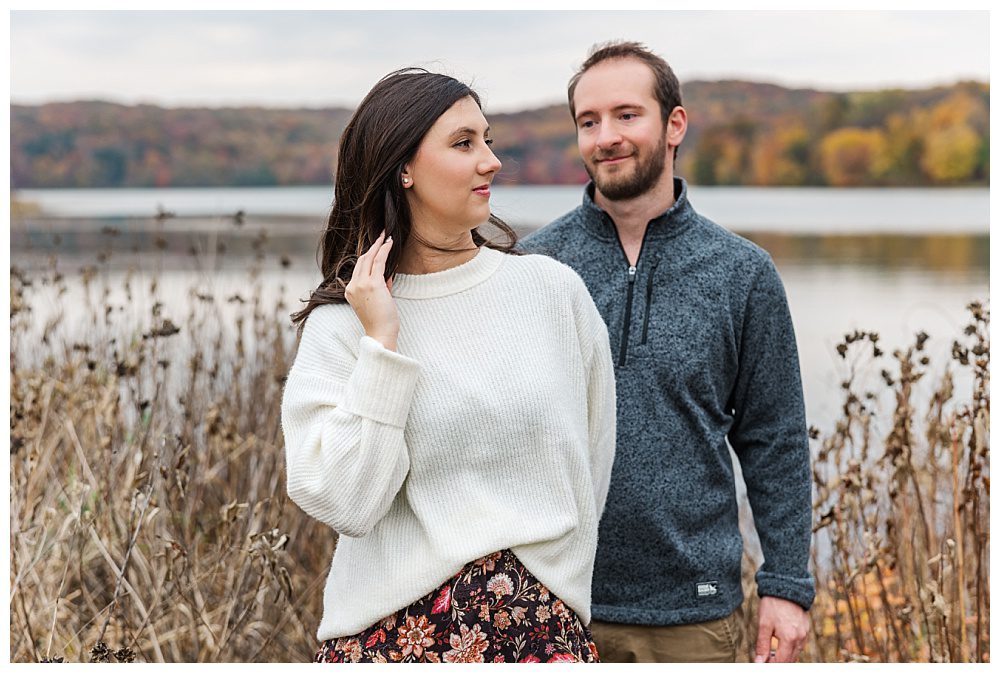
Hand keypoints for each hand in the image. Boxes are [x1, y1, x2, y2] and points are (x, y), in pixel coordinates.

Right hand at [345, 231, 398, 350]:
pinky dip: (384, 251)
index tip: (376, 247)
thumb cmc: (380, 321)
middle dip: (373, 246)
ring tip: (387, 236)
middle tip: (382, 235)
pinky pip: (378, 262)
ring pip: (369, 258)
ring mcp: (361, 285)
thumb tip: (387, 276)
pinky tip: (390, 243)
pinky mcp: (372, 284)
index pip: (359, 268)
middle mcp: (352, 286)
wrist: (380, 334)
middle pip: (361, 260)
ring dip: (379, 245)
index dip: (368, 255)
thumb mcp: (377, 301)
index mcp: (350, 291)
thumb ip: (380, 287)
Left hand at [754, 596, 808, 662]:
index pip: (782, 662)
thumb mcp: (764, 624)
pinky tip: (781, 644)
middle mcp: (800, 638)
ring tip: (772, 653)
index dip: (771, 665)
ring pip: (796, 653)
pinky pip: (800, 645)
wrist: (786, 586)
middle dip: (778, 662)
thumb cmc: (773, 605)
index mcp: (789, 638)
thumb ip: (762, 645)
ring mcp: (805, 634)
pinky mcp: (806, 629)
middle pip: (790, 660)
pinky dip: (791, 648)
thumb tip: (759, 662)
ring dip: (785, 656)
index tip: (762, 663)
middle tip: (765, 659)